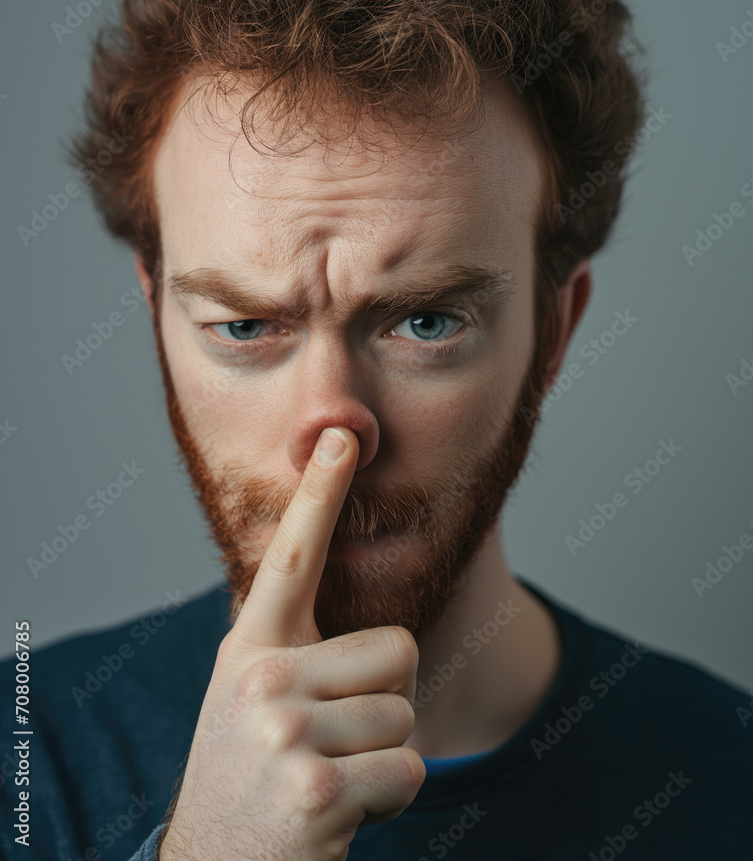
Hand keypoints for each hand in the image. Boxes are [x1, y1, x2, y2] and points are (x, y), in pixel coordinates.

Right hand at [159, 427, 424, 860]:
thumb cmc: (250, 776)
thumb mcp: (253, 700)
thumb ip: (295, 652)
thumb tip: (366, 618)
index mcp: (251, 648)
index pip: (293, 556)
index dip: (320, 493)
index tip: (340, 437)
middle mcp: (262, 677)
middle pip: (398, 648)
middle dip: (384, 700)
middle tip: (333, 742)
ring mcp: (286, 730)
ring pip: (406, 714)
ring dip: (383, 757)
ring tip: (327, 779)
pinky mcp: (317, 786)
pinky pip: (409, 769)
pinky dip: (390, 800)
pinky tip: (338, 815)